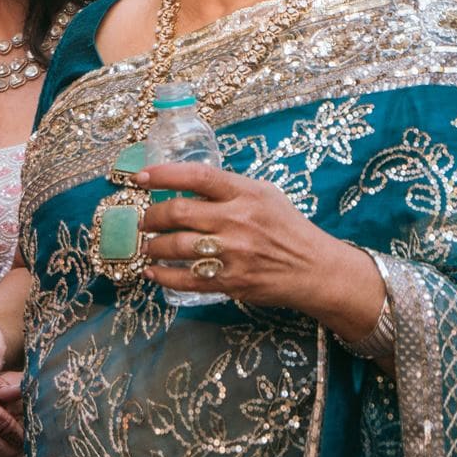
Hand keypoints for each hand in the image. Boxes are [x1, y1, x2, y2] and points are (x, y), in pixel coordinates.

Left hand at [137, 162, 351, 311]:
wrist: (316, 269)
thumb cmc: (288, 228)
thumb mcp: (265, 196)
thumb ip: (228, 188)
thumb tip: (185, 183)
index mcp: (246, 194)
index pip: (197, 176)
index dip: (163, 175)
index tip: (140, 178)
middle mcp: (237, 221)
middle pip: (177, 213)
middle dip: (150, 217)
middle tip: (143, 222)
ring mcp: (233, 253)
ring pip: (175, 246)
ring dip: (152, 247)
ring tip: (148, 246)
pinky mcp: (230, 281)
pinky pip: (184, 279)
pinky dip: (161, 276)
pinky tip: (151, 272)